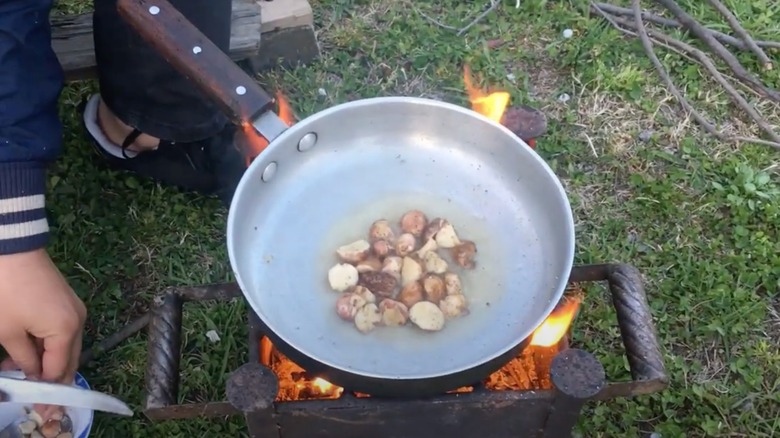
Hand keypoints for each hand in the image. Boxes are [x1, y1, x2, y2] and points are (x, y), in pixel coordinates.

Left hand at [0, 248, 85, 387]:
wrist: (13, 250)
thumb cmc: (7, 292)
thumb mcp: (8, 332)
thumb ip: (24, 359)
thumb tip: (33, 375)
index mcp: (67, 331)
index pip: (58, 370)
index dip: (47, 391)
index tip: (38, 408)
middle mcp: (79, 322)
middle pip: (69, 360)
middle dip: (54, 381)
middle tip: (39, 400)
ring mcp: (76, 310)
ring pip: (66, 347)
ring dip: (49, 363)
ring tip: (22, 374)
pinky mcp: (67, 302)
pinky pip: (63, 332)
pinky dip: (49, 346)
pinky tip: (29, 353)